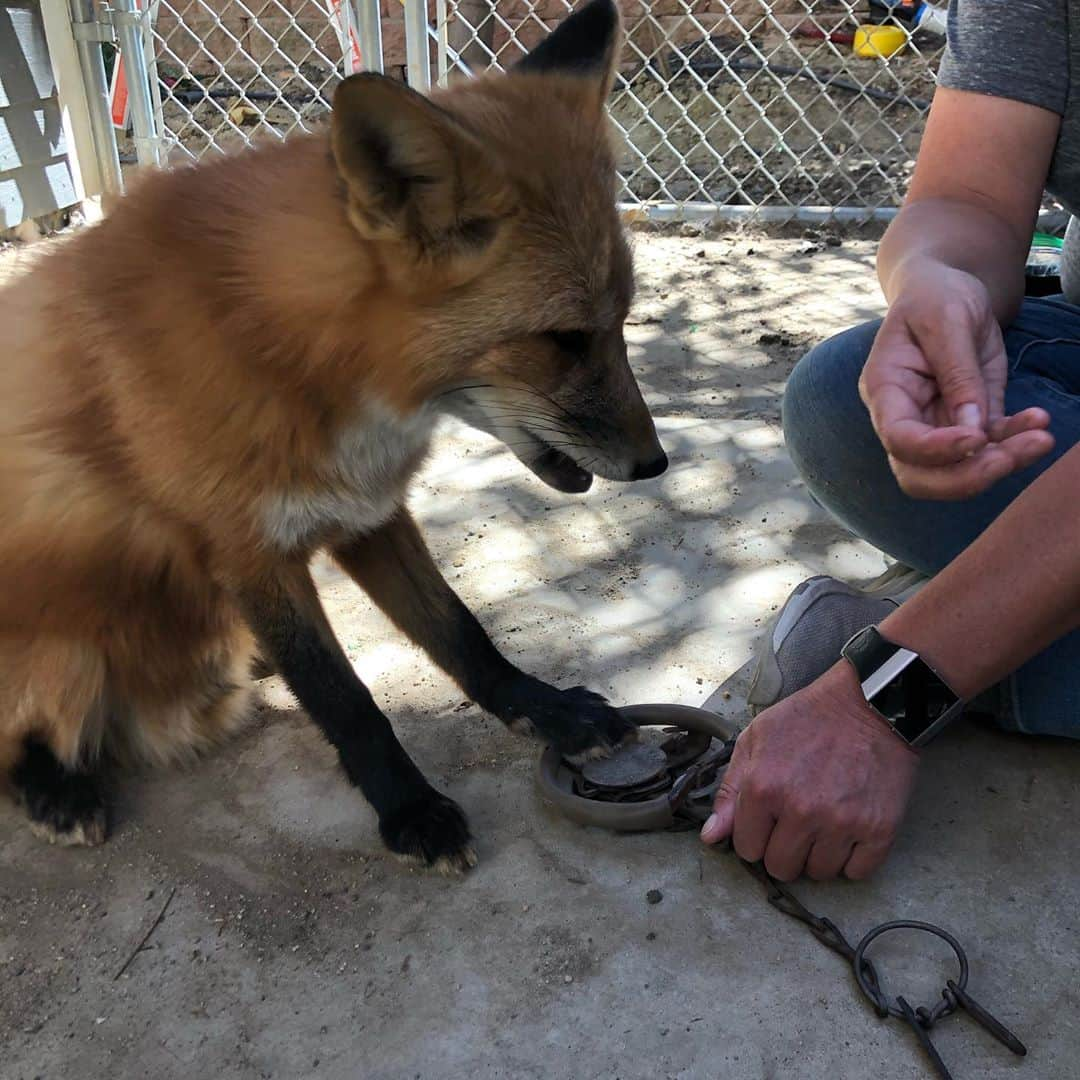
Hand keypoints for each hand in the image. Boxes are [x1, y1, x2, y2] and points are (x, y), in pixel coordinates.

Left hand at [700, 662, 919, 879]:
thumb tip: (711, 836)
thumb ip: (730, 790)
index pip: (746, 848)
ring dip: (818, 855)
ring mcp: (842, 823)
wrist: (870, 706)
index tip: (767, 821)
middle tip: (795, 823)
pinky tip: (848, 829)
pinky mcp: (879, 830)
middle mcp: (801, 811)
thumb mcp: (756, 740)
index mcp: (764, 788)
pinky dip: (852, 858)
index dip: (754, 836)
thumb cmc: (808, 718)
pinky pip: (857, 872)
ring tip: (823, 821)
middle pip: (781, 867)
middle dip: (783, 850)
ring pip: (819, 873)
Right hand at [859, 261, 1052, 498]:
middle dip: (965, 477)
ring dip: (1000, 463)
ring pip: (957, 470)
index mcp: (885, 389)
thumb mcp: (946, 319)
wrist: (946, 289)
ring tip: (1040, 438)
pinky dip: (1016, 442)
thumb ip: (957, 372)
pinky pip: (989, 447)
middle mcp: (904, 417)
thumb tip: (972, 427)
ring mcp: (934, 424)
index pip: (898, 439)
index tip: (974, 439)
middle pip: (919, 475)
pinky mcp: (968, 421)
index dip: (933, 450)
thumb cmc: (936, 296)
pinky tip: (1038, 422)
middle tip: (1009, 458)